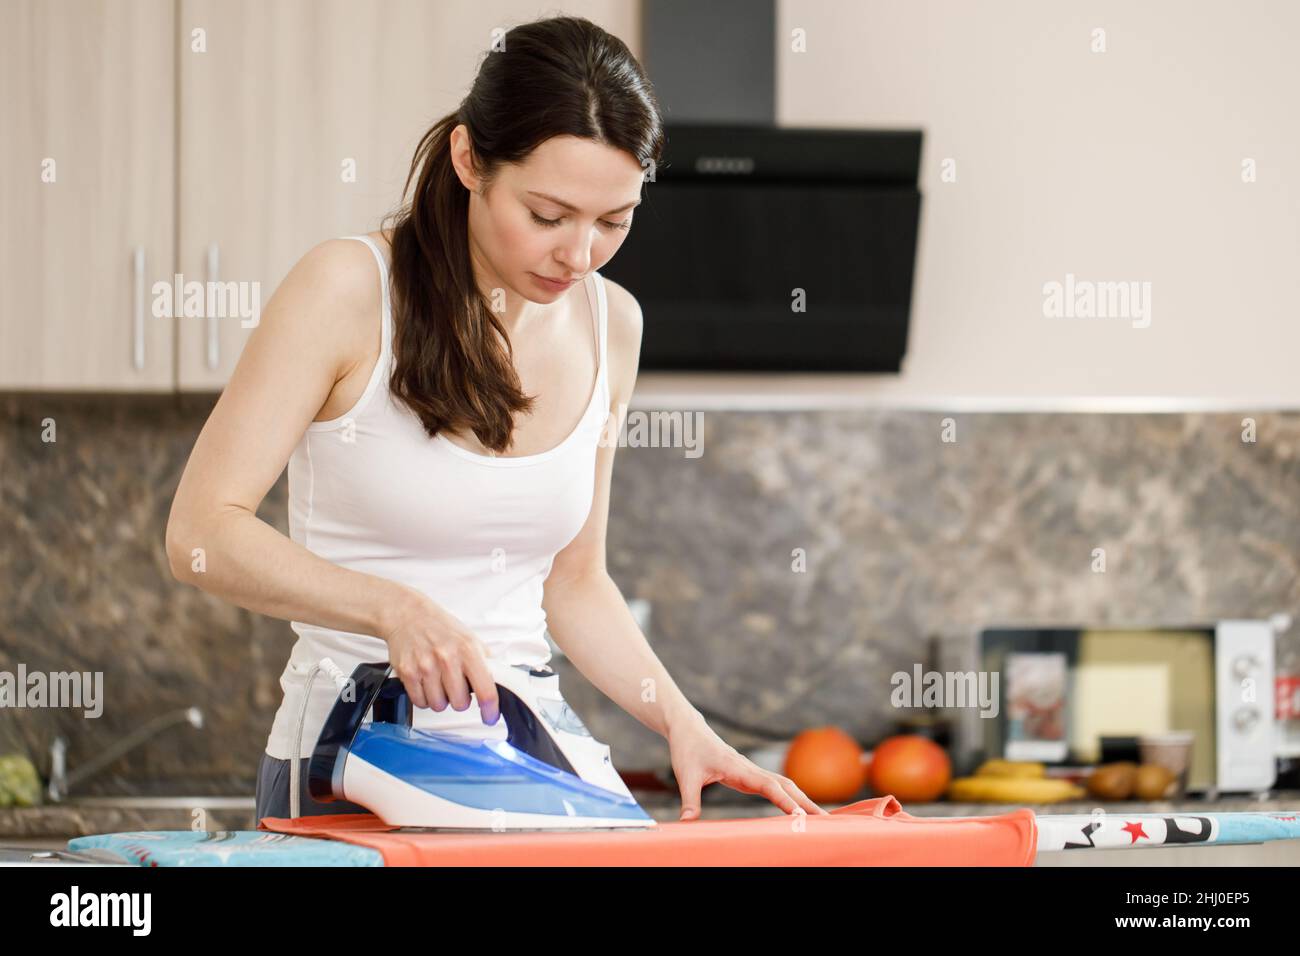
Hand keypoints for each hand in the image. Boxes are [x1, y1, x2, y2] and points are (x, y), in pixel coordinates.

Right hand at [380, 587, 498, 723]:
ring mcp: (425, 666)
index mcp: (468, 650)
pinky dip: (424, 697)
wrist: (408, 615)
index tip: (490, 716)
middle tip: (455, 685)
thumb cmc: (441, 628)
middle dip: (460, 699)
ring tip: (438, 681)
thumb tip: (499, 685)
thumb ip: (484, 663)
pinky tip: (425, 682)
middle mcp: (447, 658)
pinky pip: (420, 702)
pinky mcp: (407, 672)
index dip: (490, 709)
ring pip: (438, 705)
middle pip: (460, 703)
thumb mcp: (470, 639)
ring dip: (440, 699)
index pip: (485, 689)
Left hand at [667, 714, 828, 820]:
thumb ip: (690, 800)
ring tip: (821, 816)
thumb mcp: (686, 776)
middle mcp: (749, 768)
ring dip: (803, 798)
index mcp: (737, 767)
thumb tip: (686, 823)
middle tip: (826, 819)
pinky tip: (798, 808)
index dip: (785, 800)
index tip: (801, 815)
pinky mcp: (749, 774)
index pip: (768, 785)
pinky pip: (775, 785)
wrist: (689, 729)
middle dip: (806, 802)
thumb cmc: (688, 750)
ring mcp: (751, 770)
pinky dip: (791, 796)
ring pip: (784, 784)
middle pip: (785, 784)